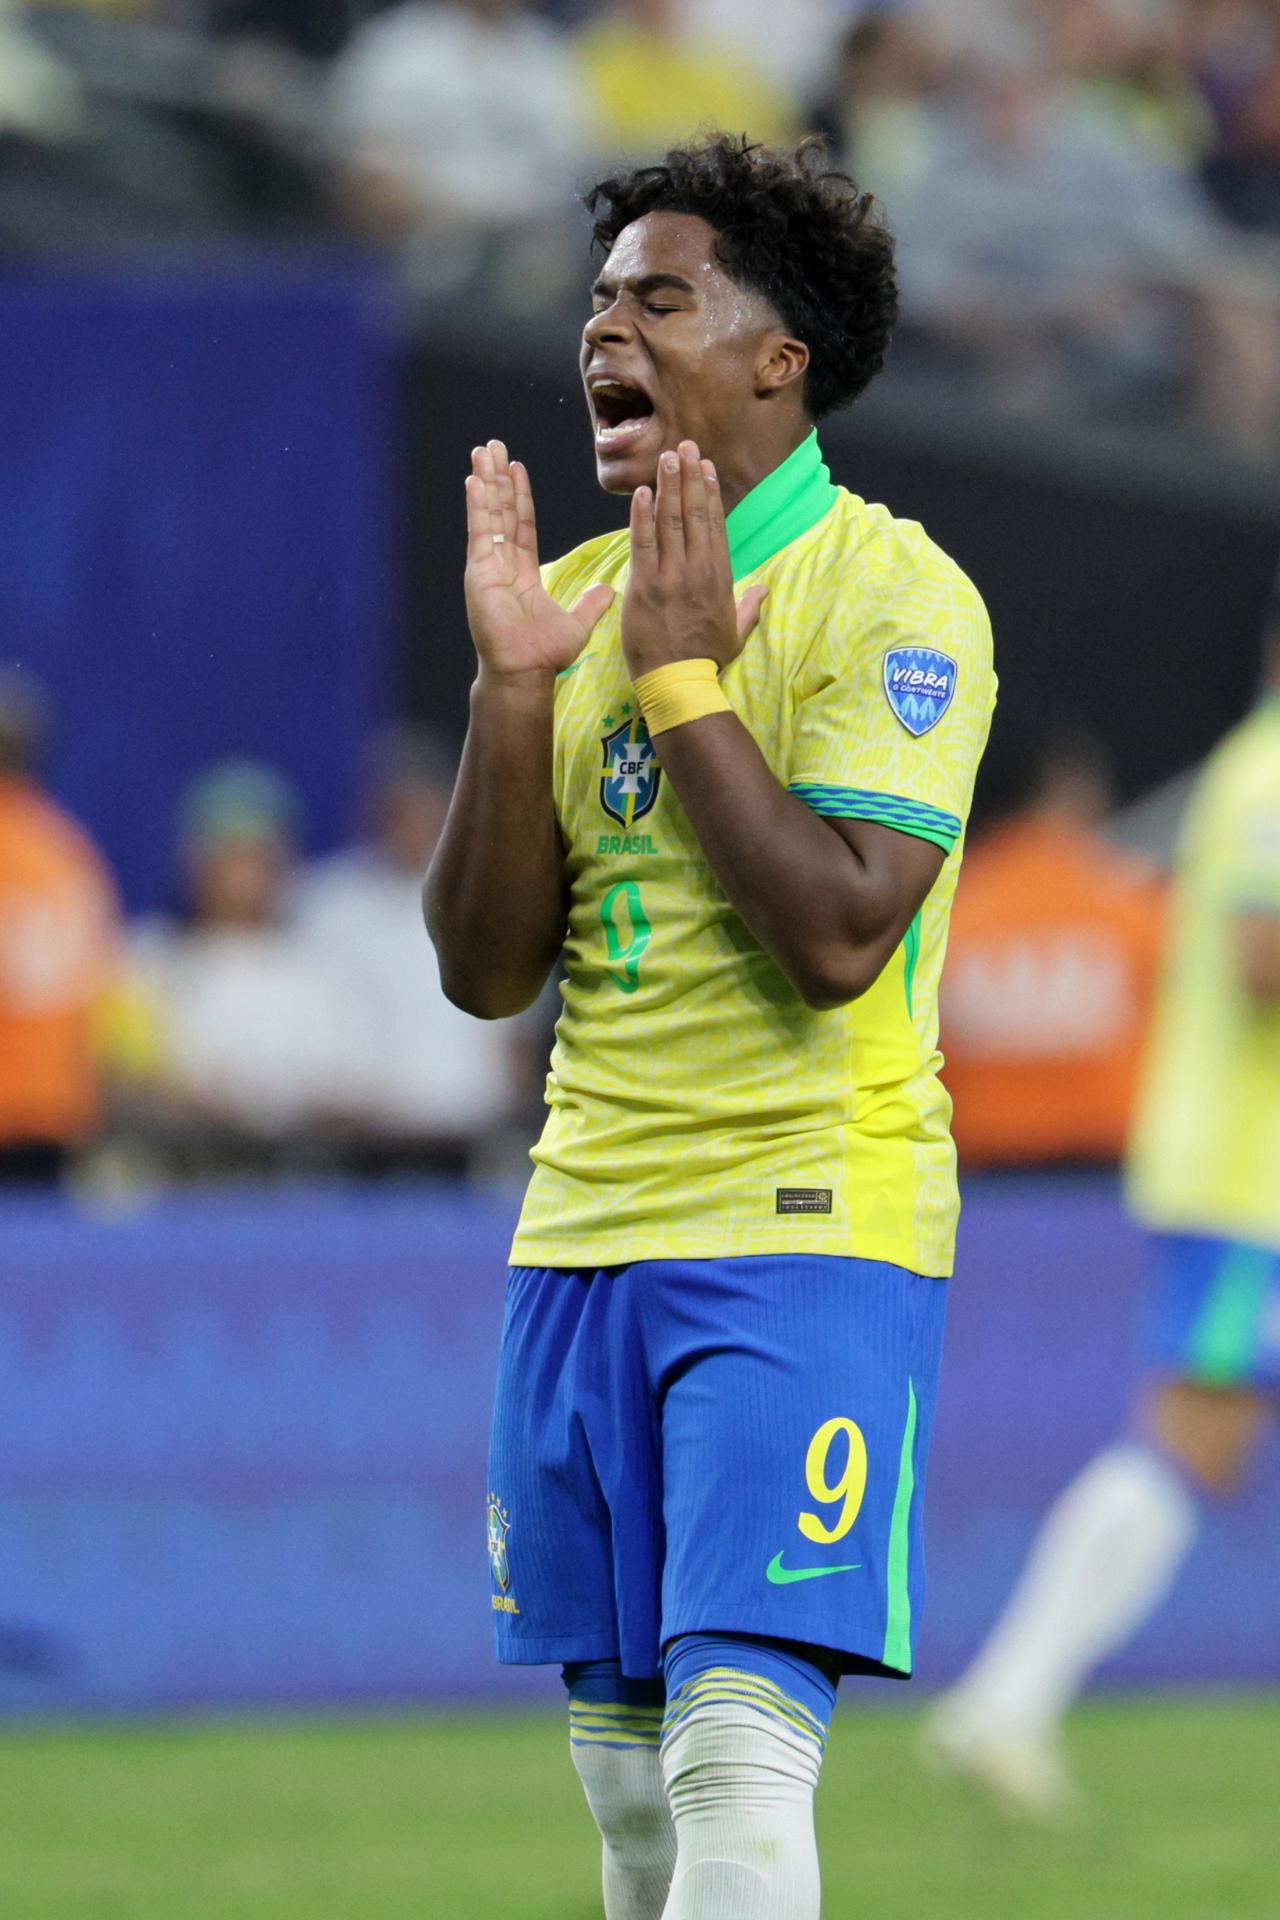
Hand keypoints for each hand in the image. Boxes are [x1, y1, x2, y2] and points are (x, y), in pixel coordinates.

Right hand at [465, 441, 614, 683]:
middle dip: (497, 478)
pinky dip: (476, 505)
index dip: (520, 495)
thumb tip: (607, 589)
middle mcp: (501, 563)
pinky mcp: (479, 571)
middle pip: (500, 511)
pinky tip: (474, 480)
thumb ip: (591, 602)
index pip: (521, 523)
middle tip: (492, 446)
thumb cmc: (545, 654)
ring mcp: (487, 565)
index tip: (516, 467)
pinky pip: (479, 531)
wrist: (526, 671)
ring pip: (488, 514)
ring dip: (485, 481)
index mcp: (522, 571)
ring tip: (482, 451)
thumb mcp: (576, 621)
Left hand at [622, 440, 768, 680]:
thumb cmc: (706, 660)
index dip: (709, 493)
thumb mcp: (736, 633)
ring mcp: (671, 576)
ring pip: (670, 522)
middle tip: (685, 446)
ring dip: (667, 486)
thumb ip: (750, 607)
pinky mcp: (645, 585)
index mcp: (719, 577)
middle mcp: (697, 569)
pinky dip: (642, 516)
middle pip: (693, 514)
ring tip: (666, 457)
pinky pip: (643, 543)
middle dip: (688, 477)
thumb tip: (765, 590)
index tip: (705, 468)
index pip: (714, 525)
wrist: (678, 681)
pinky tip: (642, 492)